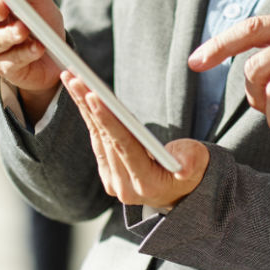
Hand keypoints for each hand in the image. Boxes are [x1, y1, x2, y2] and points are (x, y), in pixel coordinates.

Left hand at [62, 74, 208, 209]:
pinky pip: (96, 139)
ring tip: (71, 78)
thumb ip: (191, 161)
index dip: (108, 120)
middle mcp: (123, 186)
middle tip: (75, 77)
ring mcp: (112, 181)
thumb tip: (184, 167)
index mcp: (146, 183)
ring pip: (96, 136)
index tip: (93, 95)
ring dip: (83, 106)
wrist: (180, 192)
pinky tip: (80, 94)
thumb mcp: (198, 163)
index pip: (123, 146)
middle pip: (104, 138)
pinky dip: (88, 115)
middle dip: (89, 106)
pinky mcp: (107, 172)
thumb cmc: (192, 170)